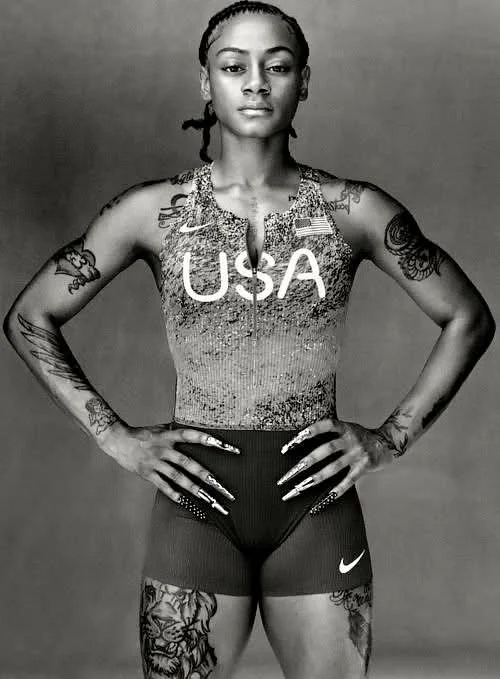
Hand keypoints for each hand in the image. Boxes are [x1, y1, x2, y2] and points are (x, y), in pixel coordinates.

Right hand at [98, 421, 239, 514]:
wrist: (117, 440)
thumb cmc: (143, 434)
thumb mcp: (161, 428)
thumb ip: (177, 433)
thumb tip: (194, 433)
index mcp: (170, 436)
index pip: (194, 436)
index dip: (211, 440)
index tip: (229, 448)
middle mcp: (164, 448)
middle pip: (189, 463)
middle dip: (207, 476)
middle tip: (222, 488)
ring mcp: (156, 461)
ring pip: (178, 477)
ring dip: (194, 489)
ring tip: (208, 499)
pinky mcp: (147, 472)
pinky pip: (162, 484)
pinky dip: (172, 493)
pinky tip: (183, 501)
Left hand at [276, 417, 394, 510]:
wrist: (387, 442)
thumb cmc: (358, 435)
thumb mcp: (345, 427)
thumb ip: (329, 432)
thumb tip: (299, 439)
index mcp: (344, 427)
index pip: (323, 426)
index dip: (306, 434)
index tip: (287, 447)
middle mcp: (350, 439)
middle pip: (324, 451)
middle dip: (303, 464)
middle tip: (285, 477)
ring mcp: (357, 454)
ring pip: (333, 468)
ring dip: (314, 479)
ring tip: (298, 489)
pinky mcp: (364, 467)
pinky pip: (348, 482)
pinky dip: (335, 492)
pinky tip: (322, 502)